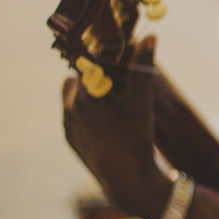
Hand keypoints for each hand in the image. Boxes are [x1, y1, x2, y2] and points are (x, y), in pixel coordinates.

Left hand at [62, 36, 169, 218]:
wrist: (127, 182)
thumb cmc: (136, 139)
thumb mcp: (141, 101)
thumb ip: (142, 67)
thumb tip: (150, 36)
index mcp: (83, 94)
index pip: (87, 63)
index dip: (102, 59)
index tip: (116, 58)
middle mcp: (69, 107)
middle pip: (78, 78)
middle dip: (95, 76)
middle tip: (118, 81)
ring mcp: (68, 125)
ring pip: (74, 97)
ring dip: (90, 94)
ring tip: (114, 101)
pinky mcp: (71, 139)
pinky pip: (75, 117)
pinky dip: (88, 114)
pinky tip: (108, 121)